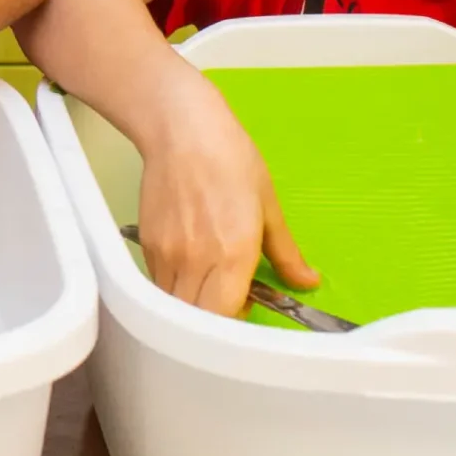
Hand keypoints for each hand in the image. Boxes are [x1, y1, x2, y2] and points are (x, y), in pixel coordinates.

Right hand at [133, 74, 319, 318]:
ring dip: (194, 307)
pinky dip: (175, 288)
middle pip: (197, 322)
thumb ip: (286, 253)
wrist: (181, 130)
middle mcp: (196, 261)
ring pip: (175, 307)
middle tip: (231, 301)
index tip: (249, 309)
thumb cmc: (230, 160)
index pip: (226, 319)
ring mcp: (167, 255)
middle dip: (215, 323)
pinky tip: (190, 267)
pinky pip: (159, 285)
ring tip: (211, 284)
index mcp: (232, 254)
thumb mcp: (269, 205)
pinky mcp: (147, 245)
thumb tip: (307, 281)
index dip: (238, 325)